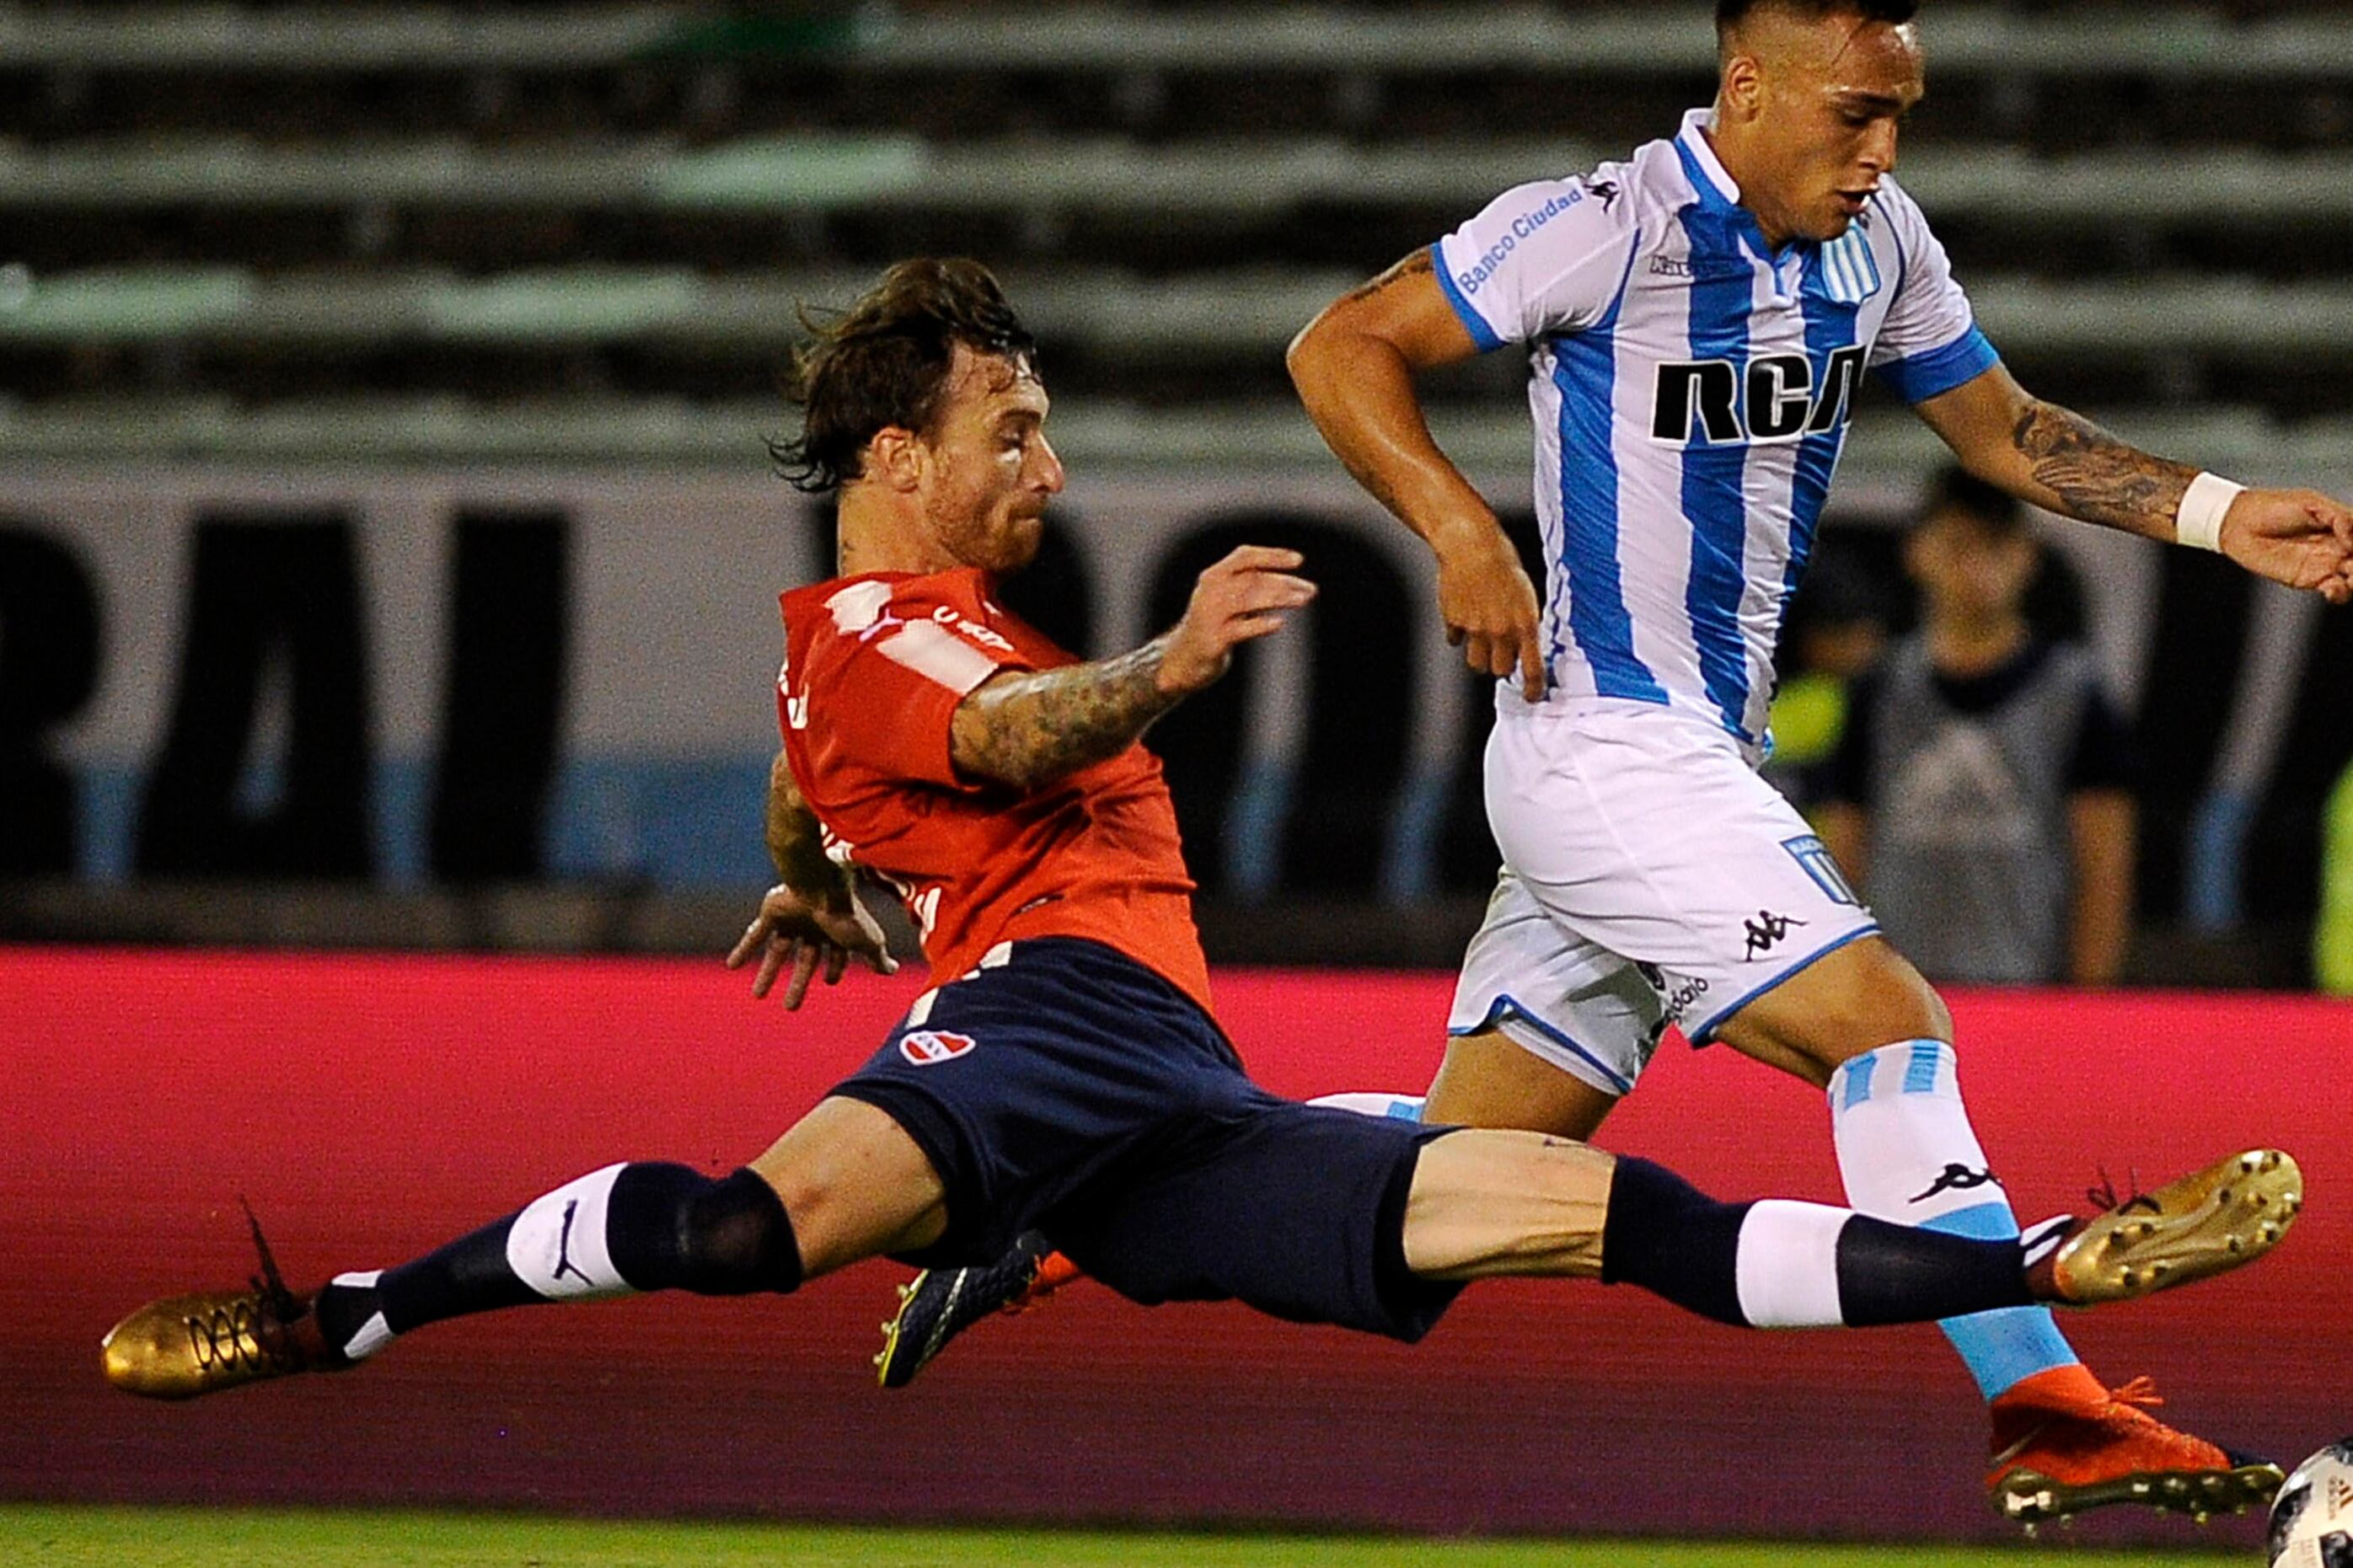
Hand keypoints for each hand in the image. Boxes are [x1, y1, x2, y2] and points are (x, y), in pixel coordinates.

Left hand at [725, 881, 896, 1009]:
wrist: (820, 885)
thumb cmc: (846, 915)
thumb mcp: (868, 941)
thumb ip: (877, 957)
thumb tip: (892, 970)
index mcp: (836, 930)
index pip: (835, 955)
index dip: (834, 969)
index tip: (829, 981)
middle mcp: (813, 925)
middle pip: (805, 960)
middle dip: (798, 984)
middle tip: (790, 1007)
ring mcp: (791, 919)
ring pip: (778, 951)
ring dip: (768, 973)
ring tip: (757, 995)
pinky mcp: (772, 912)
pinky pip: (754, 935)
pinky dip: (743, 950)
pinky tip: (732, 966)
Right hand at [1157, 546, 1317, 695]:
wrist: (1181, 659)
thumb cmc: (1212, 626)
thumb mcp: (1227, 600)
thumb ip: (1252, 588)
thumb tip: (1295, 586)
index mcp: (1214, 577)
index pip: (1245, 557)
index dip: (1272, 555)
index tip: (1299, 560)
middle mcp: (1210, 592)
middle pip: (1252, 579)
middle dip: (1284, 583)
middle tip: (1310, 590)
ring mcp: (1210, 616)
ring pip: (1248, 600)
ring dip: (1279, 598)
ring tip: (1302, 600)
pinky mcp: (1213, 641)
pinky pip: (1240, 629)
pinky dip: (1260, 625)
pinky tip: (1278, 623)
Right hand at [1431, 521, 1544, 699]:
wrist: (1472, 546)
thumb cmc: (1504, 566)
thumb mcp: (1526, 596)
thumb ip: (1525, 625)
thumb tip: (1524, 648)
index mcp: (1525, 624)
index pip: (1532, 668)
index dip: (1533, 689)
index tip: (1532, 698)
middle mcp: (1500, 631)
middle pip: (1500, 670)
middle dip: (1502, 666)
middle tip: (1502, 653)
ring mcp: (1475, 628)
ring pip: (1476, 663)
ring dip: (1480, 656)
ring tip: (1482, 639)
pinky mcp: (1454, 621)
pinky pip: (1456, 641)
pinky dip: (1459, 635)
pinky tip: (1464, 618)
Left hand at [2223, 489, 2352, 606]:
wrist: (2240, 523)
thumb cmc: (2274, 507)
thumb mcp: (2312, 504)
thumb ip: (2339, 518)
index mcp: (2344, 526)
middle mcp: (2338, 547)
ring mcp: (2326, 564)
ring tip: (2351, 577)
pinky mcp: (2309, 579)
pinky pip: (2334, 591)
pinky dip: (2340, 593)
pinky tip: (2334, 587)